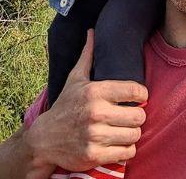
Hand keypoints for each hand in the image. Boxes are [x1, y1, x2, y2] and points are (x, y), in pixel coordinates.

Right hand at [25, 30, 147, 172]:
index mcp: (95, 91)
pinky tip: (118, 143)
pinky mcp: (94, 155)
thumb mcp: (75, 79)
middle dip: (137, 116)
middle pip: (139, 116)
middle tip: (130, 116)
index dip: (142, 94)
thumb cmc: (65, 105)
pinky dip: (126, 150)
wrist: (44, 139)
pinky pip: (127, 153)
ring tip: (125, 129)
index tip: (138, 98)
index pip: (136, 91)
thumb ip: (88, 55)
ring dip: (132, 133)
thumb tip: (92, 31)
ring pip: (135, 135)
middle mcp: (96, 113)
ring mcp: (95, 135)